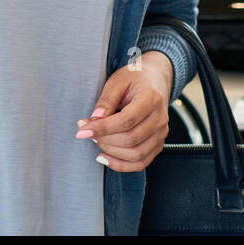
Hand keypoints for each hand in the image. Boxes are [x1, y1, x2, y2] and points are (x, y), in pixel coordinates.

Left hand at [76, 51, 172, 171]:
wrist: (155, 80)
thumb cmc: (135, 79)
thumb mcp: (117, 82)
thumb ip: (106, 100)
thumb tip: (94, 119)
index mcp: (151, 98)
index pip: (126, 120)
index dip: (102, 128)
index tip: (82, 129)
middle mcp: (160, 118)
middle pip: (130, 139)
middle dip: (104, 139)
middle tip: (87, 131)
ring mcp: (161, 133)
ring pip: (136, 154)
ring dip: (111, 152)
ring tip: (96, 140)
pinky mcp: (158, 144)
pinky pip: (141, 163)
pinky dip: (121, 165)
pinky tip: (105, 157)